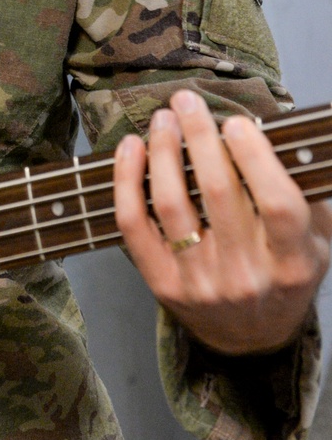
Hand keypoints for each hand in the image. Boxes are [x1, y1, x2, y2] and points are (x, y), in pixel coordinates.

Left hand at [114, 89, 331, 354]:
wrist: (251, 338)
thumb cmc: (284, 273)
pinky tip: (131, 148)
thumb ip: (306, 193)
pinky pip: (134, 225)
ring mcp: (200, 282)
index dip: (255, 158)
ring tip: (163, 119)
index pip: (276, 204)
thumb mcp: (317, 240)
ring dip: (163, 151)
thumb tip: (277, 134)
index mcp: (292, 262)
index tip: (237, 122)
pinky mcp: (162, 284)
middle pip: (217, 193)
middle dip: (199, 136)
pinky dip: (127, 181)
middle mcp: (246, 275)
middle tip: (187, 101)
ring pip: (171, 204)